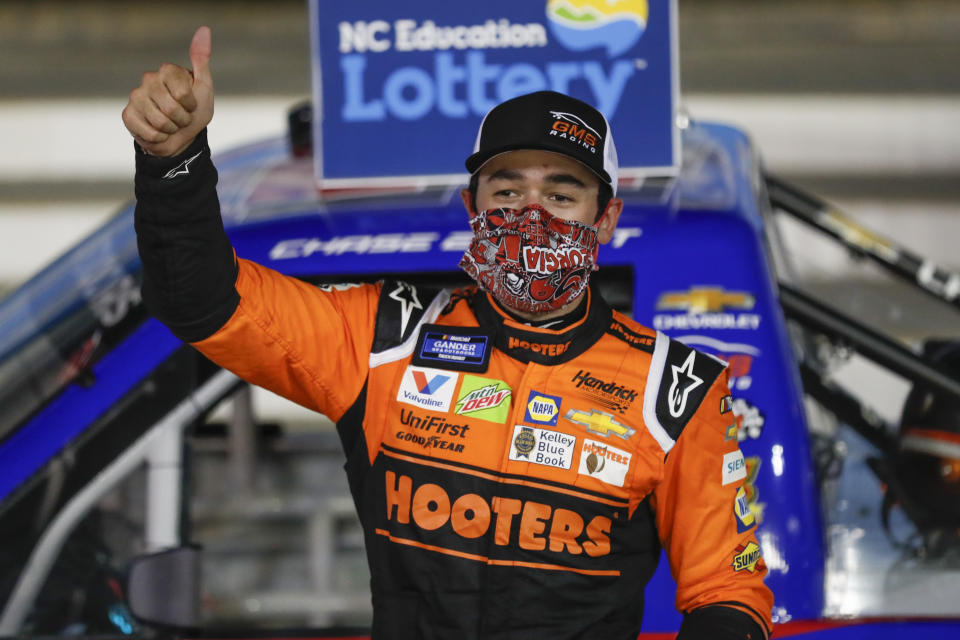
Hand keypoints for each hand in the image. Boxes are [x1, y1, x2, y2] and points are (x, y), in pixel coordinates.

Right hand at [122, 26, 213, 156]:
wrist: (182, 136)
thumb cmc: (195, 110)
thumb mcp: (204, 86)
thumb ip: (202, 60)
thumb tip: (204, 29)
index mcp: (167, 71)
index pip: (182, 92)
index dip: (190, 105)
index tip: (191, 105)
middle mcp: (148, 79)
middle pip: (170, 108)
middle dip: (182, 119)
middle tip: (181, 117)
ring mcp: (136, 96)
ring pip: (159, 121)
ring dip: (171, 129)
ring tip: (171, 124)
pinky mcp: (128, 114)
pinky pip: (148, 132)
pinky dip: (159, 138)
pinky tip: (159, 132)